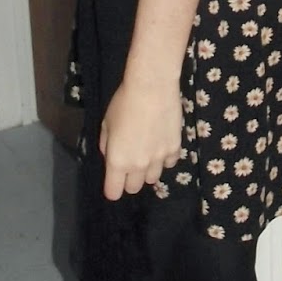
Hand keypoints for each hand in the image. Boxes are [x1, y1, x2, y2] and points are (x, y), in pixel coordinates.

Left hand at [99, 77, 184, 200]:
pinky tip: (161, 145)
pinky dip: (164, 159)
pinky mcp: (175, 148)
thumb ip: (107, 145)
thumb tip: (112, 155)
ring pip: (153, 178)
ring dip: (147, 171)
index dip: (112, 189)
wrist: (152, 88)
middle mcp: (138, 165)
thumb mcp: (106, 124)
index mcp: (117, 161)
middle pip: (134, 188)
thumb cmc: (123, 103)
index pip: (114, 192)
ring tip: (146, 154)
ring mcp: (159, 158)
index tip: (113, 181)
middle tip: (129, 164)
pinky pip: (169, 163)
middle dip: (129, 180)